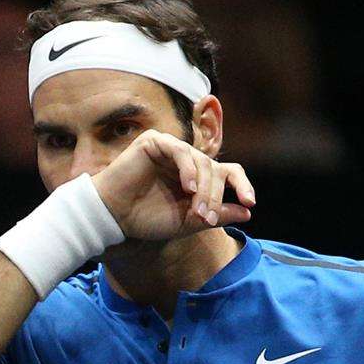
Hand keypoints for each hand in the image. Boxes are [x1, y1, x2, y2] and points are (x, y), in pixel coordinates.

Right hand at [89, 130, 254, 242]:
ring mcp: (171, 149)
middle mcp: (187, 160)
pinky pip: (180, 151)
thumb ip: (217, 215)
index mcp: (197, 176)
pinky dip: (188, 169)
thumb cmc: (146, 219)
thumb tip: (248, 212)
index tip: (250, 202)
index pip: (228, 172)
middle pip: (215, 170)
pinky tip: (187, 188)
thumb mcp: (188, 221)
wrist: (114, 217)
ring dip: (203, 189)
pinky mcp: (155, 142)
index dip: (242, 185)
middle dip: (214, 196)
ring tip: (195, 210)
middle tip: (205, 218)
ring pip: (201, 162)